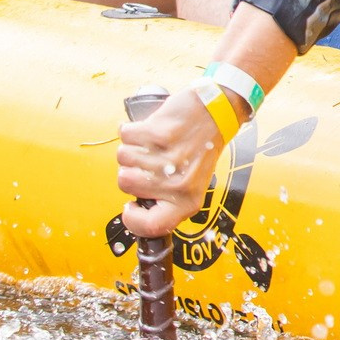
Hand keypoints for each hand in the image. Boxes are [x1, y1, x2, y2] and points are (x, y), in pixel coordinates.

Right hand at [117, 88, 221, 238]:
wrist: (216, 113)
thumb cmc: (200, 149)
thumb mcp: (191, 185)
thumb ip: (167, 202)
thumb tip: (136, 215)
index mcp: (187, 201)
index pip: (151, 226)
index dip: (132, 219)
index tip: (131, 206)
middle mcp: (179, 183)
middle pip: (125, 184)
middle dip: (132, 170)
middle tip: (154, 160)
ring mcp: (169, 159)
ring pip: (123, 158)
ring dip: (134, 148)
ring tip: (156, 144)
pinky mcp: (160, 134)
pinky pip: (126, 136)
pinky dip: (134, 130)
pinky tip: (152, 130)